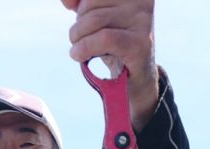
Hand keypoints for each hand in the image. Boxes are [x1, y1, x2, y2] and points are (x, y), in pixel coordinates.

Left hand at [60, 0, 158, 129]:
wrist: (133, 80)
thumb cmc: (113, 46)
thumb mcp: (96, 19)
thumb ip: (82, 4)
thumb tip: (66, 1)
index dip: (79, 1)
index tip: (69, 7)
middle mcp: (141, 0)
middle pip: (90, 2)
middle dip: (78, 24)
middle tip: (81, 40)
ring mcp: (142, 20)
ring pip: (94, 20)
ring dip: (78, 38)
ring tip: (80, 50)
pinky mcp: (140, 43)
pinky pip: (105, 38)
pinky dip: (86, 47)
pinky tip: (79, 55)